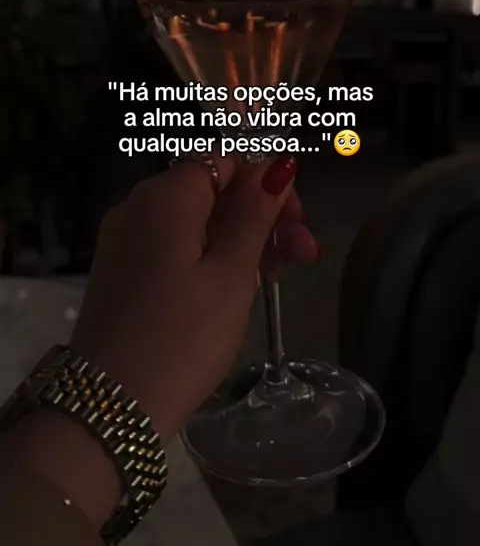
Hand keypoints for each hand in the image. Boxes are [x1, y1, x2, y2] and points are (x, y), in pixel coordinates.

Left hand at [72, 154, 317, 440]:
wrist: (109, 406)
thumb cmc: (182, 336)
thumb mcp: (231, 274)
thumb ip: (255, 214)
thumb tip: (278, 163)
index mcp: (165, 197)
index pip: (224, 161)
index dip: (266, 183)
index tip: (297, 221)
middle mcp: (138, 207)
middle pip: (212, 191)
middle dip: (261, 215)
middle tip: (304, 255)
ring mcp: (126, 240)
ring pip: (196, 221)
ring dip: (241, 238)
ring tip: (279, 276)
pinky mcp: (124, 271)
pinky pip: (174, 246)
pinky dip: (210, 256)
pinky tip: (239, 285)